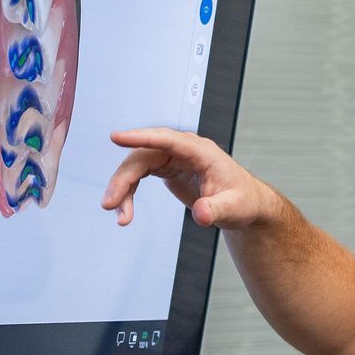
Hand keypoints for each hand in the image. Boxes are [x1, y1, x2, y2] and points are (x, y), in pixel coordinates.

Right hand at [103, 127, 274, 228]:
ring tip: (121, 217)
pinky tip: (126, 211)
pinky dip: (129, 193)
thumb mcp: (233, 208)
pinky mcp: (166, 168)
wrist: (244, 204)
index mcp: (201, 151)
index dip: (142, 137)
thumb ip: (216, 210)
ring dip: (123, 189)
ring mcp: (173, 157)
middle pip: (144, 156)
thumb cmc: (242, 200)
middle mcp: (183, 150)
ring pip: (137, 166)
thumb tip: (202, 214)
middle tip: (111, 204)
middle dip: (124, 179)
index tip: (116, 137)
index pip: (167, 139)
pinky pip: (139, 175)